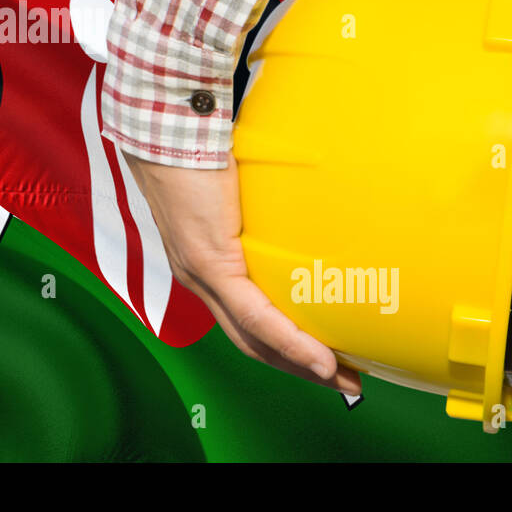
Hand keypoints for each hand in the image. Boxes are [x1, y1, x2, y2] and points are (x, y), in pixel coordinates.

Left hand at [123, 150, 361, 395]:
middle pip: (251, 343)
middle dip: (299, 368)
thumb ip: (261, 207)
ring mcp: (202, 275)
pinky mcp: (210, 262)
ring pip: (253, 339)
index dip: (283, 348)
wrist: (168, 131)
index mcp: (204, 267)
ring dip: (300, 365)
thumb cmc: (199, 150)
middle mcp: (199, 281)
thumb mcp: (237, 190)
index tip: (321, 359)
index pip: (244, 323)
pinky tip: (319, 358)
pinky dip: (288, 340)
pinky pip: (253, 314)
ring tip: (340, 378)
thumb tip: (304, 199)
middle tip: (344, 381)